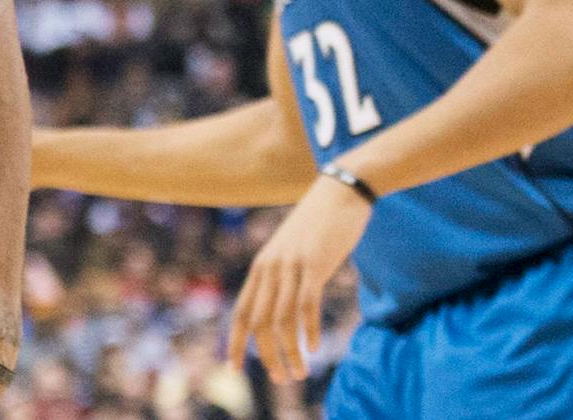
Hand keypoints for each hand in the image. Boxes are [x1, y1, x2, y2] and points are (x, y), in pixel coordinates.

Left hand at [225, 173, 371, 381]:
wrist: (340, 192)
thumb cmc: (318, 225)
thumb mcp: (292, 251)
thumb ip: (284, 275)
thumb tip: (283, 306)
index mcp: (261, 266)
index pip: (240, 311)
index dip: (234, 341)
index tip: (232, 367)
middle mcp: (270, 267)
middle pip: (258, 321)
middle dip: (266, 355)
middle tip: (280, 379)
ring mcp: (290, 265)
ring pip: (281, 319)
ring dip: (289, 351)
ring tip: (298, 374)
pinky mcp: (314, 264)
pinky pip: (306, 305)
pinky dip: (307, 331)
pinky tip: (312, 349)